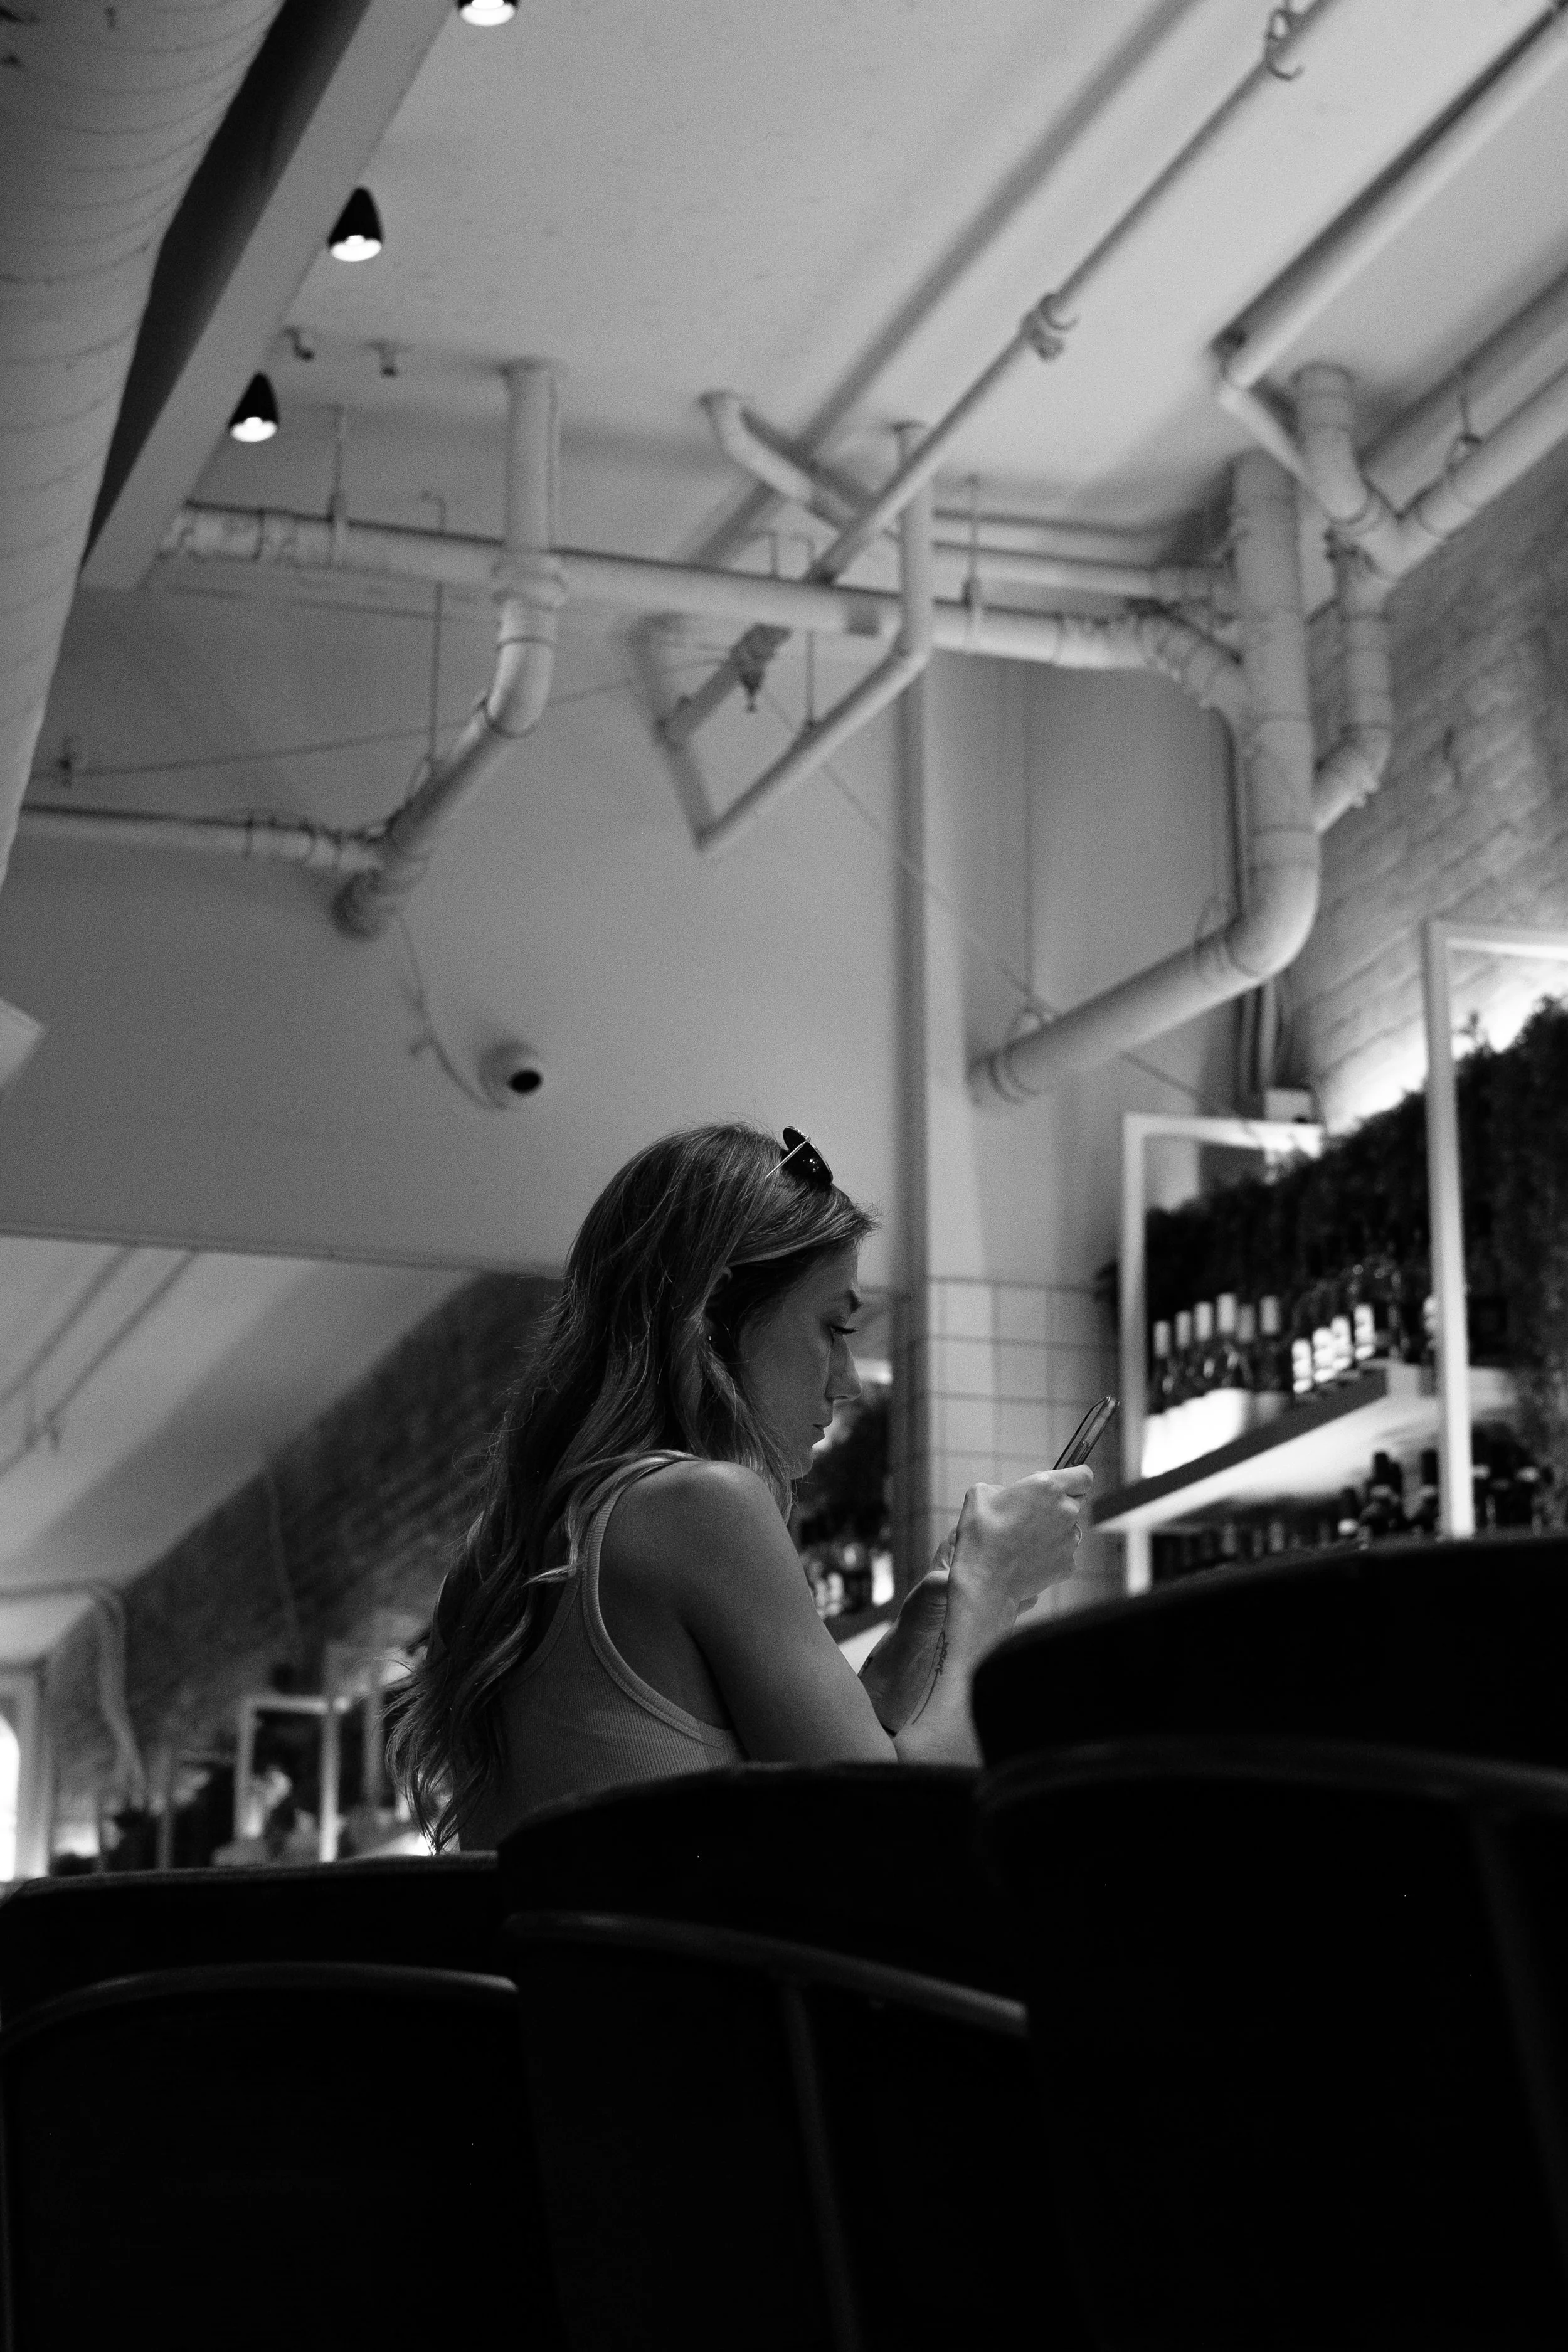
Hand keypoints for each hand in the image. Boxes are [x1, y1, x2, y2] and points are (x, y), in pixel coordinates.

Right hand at [947, 1467, 1092, 1619]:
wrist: (985, 1579)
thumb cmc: (981, 1535)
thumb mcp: (980, 1494)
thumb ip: (1001, 1488)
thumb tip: (1005, 1495)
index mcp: (1047, 1487)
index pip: (1083, 1475)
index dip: (1075, 1476)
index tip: (1065, 1480)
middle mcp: (1066, 1511)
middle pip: (1075, 1502)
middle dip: (1058, 1504)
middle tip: (1031, 1514)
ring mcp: (1069, 1539)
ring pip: (1070, 1528)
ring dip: (1055, 1529)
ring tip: (1026, 1539)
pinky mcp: (1068, 1564)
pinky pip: (1064, 1553)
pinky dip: (1051, 1553)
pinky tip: (1029, 1557)